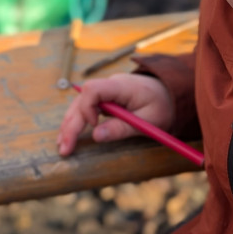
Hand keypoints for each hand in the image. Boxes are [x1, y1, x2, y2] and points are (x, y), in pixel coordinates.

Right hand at [57, 73, 174, 156]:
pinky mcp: (104, 98)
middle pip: (82, 100)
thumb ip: (122, 128)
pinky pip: (85, 107)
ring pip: (80, 104)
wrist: (170, 93)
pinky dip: (77, 122)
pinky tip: (68, 136)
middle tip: (65, 149)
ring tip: (62, 146)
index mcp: (122, 86)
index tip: (93, 126)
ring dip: (70, 124)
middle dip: (71, 124)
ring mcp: (106, 91)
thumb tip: (95, 136)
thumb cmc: (162, 106)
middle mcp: (110, 85)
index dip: (87, 108)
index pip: (94, 89)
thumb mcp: (148, 121)